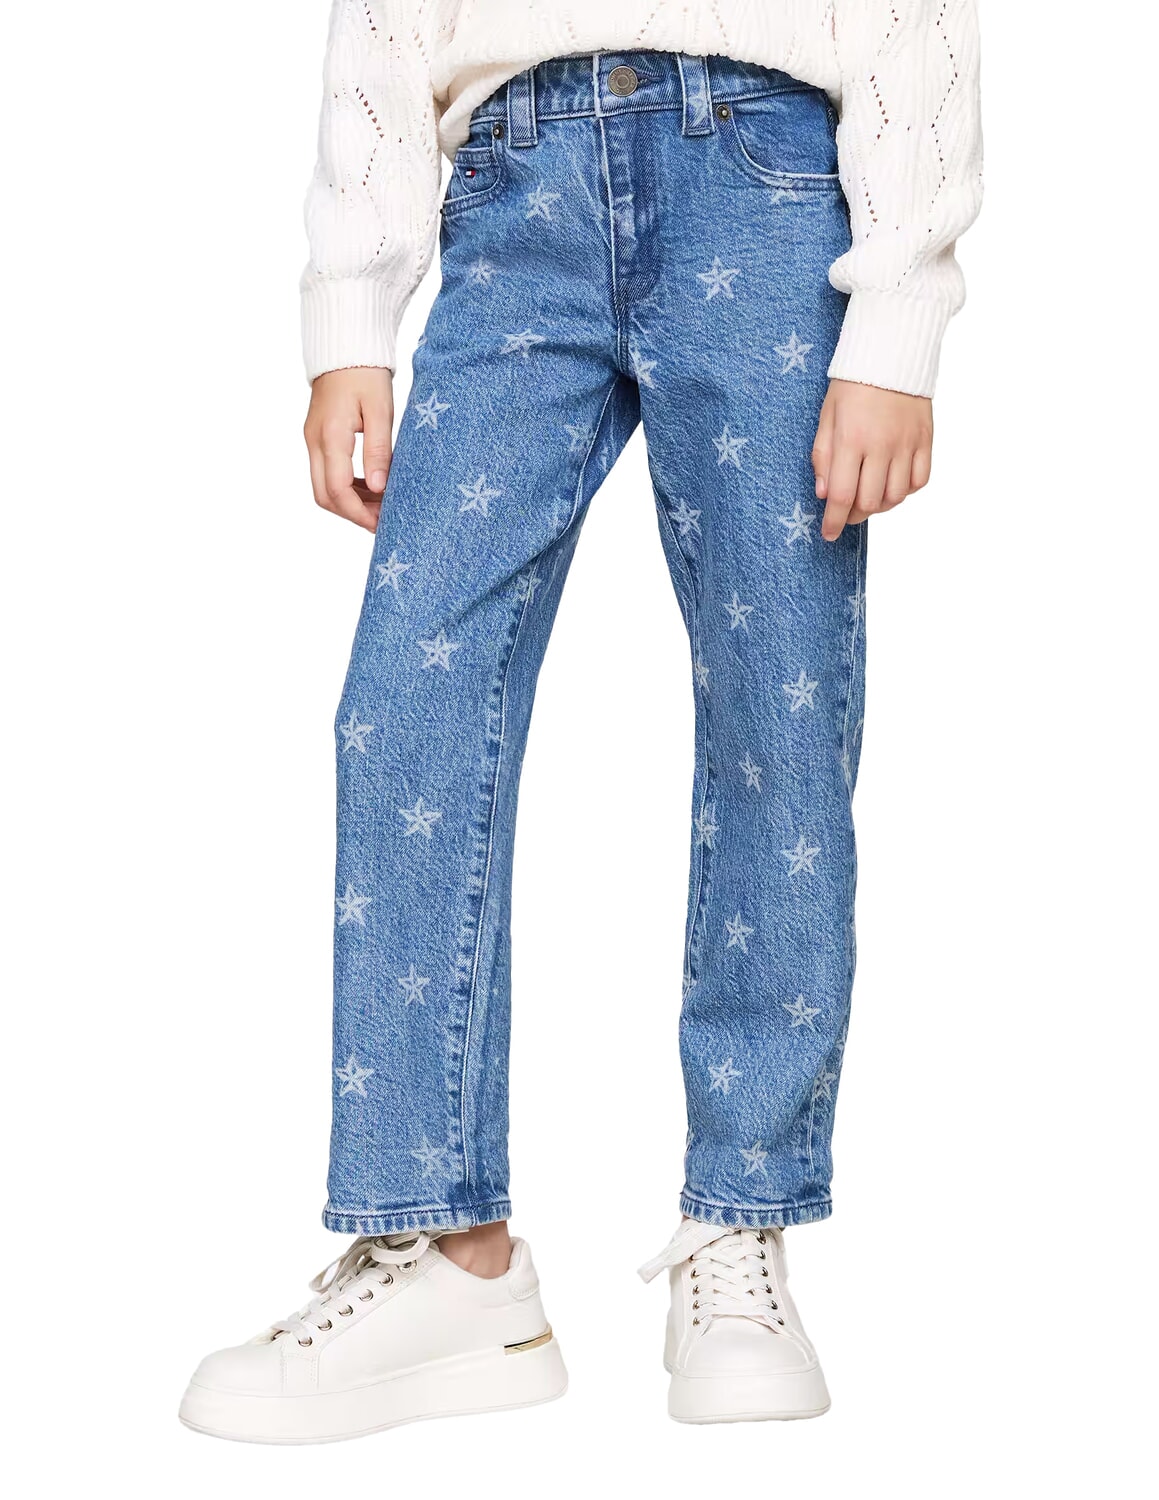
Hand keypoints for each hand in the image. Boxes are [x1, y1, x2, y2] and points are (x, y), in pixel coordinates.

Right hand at [304, 367, 393, 531]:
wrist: (345, 347)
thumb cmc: (366, 374)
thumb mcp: (380, 411)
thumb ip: (378, 450)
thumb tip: (379, 489)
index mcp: (330, 436)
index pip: (338, 490)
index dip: (359, 514)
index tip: (382, 524)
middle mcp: (314, 441)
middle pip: (325, 495)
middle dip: (352, 514)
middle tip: (382, 520)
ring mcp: (312, 439)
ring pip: (323, 486)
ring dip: (349, 502)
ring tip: (380, 505)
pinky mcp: (317, 437)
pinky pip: (326, 472)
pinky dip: (346, 487)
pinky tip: (370, 487)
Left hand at [811, 379, 933, 541]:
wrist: (891, 352)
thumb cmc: (852, 384)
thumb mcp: (826, 417)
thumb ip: (823, 456)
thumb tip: (824, 494)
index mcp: (852, 440)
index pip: (842, 496)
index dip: (834, 521)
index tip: (828, 534)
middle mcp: (882, 446)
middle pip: (870, 502)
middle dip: (854, 515)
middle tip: (846, 512)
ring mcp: (907, 444)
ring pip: (896, 496)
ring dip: (880, 505)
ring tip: (868, 497)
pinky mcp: (926, 440)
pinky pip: (920, 480)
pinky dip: (906, 490)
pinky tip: (892, 483)